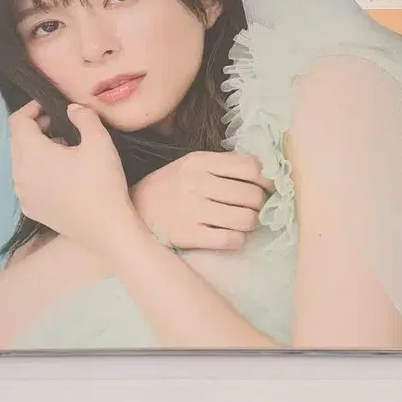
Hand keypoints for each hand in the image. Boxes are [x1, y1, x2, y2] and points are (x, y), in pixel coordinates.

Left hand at [9, 100, 134, 251]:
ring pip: (20, 163)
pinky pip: (26, 182)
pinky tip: (60, 177)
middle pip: (17, 141)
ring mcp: (23, 195)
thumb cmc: (102, 183)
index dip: (31, 109)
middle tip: (59, 127)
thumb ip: (84, 116)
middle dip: (34, 129)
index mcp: (32, 153)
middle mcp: (19, 173)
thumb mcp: (100, 141)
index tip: (50, 108)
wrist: (107, 229)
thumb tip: (72, 109)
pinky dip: (37, 172)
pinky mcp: (31, 210)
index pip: (17, 121)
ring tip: (62, 152)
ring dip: (35, 151)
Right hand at [130, 151, 272, 250]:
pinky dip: (238, 239)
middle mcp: (196, 183)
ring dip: (251, 223)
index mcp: (199, 161)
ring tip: (243, 222)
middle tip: (254, 208)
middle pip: (252, 195)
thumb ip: (223, 166)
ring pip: (245, 219)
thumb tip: (265, 175)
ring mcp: (191, 210)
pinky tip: (232, 236)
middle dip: (260, 204)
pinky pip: (230, 240)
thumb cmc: (169, 188)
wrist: (132, 212)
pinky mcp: (188, 235)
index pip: (250, 167)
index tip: (269, 187)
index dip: (267, 179)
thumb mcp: (190, 166)